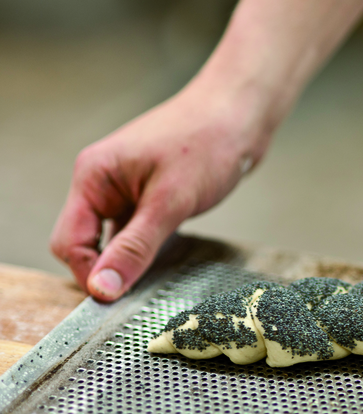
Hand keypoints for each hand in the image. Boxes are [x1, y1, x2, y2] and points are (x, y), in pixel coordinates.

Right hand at [51, 0, 362, 301]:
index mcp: (93, 176)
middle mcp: (102, 181)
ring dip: (131, 258)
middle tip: (144, 287)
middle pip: (87, 243)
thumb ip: (135, 247)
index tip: (117, 298)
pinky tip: (169, 254)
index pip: (69, 241)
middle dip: (110, 267)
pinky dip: (147, 245)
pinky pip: (135, 229)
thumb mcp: (170, 202)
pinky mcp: (148, 192)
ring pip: (114, 238)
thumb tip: (102, 289)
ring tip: (160, 270)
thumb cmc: (207, 143)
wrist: (241, 114)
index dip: (90, 273)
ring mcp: (125, 187)